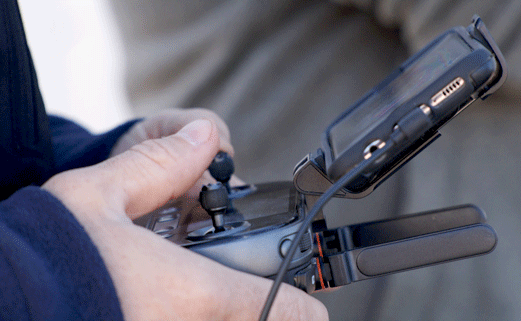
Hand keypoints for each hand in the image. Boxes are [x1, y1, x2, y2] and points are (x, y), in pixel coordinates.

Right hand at [43, 119, 327, 319]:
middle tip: (234, 274)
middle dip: (257, 301)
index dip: (304, 301)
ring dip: (222, 310)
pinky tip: (155, 299)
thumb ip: (160, 165)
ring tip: (183, 282)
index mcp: (192, 294)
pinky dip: (189, 316)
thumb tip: (202, 138)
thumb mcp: (98, 195)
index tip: (307, 297)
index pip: (288, 310)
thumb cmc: (40, 258)